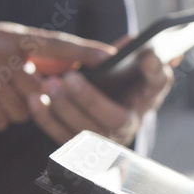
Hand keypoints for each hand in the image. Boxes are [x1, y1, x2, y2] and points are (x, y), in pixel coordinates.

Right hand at [0, 22, 114, 132]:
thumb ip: (29, 55)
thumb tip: (68, 73)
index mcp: (11, 35)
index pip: (57, 44)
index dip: (85, 52)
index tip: (111, 56)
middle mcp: (0, 50)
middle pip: (41, 90)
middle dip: (29, 100)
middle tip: (3, 92)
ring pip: (23, 110)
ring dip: (8, 112)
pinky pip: (0, 122)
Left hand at [27, 48, 173, 145]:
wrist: (100, 107)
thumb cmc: (118, 83)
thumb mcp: (129, 66)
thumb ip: (134, 53)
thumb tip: (140, 44)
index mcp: (147, 97)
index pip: (158, 83)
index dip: (154, 71)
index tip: (145, 56)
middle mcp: (130, 125)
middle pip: (114, 120)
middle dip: (90, 99)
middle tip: (69, 77)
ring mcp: (106, 141)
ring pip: (87, 132)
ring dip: (64, 109)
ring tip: (48, 84)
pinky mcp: (81, 148)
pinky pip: (63, 137)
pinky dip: (47, 119)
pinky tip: (35, 100)